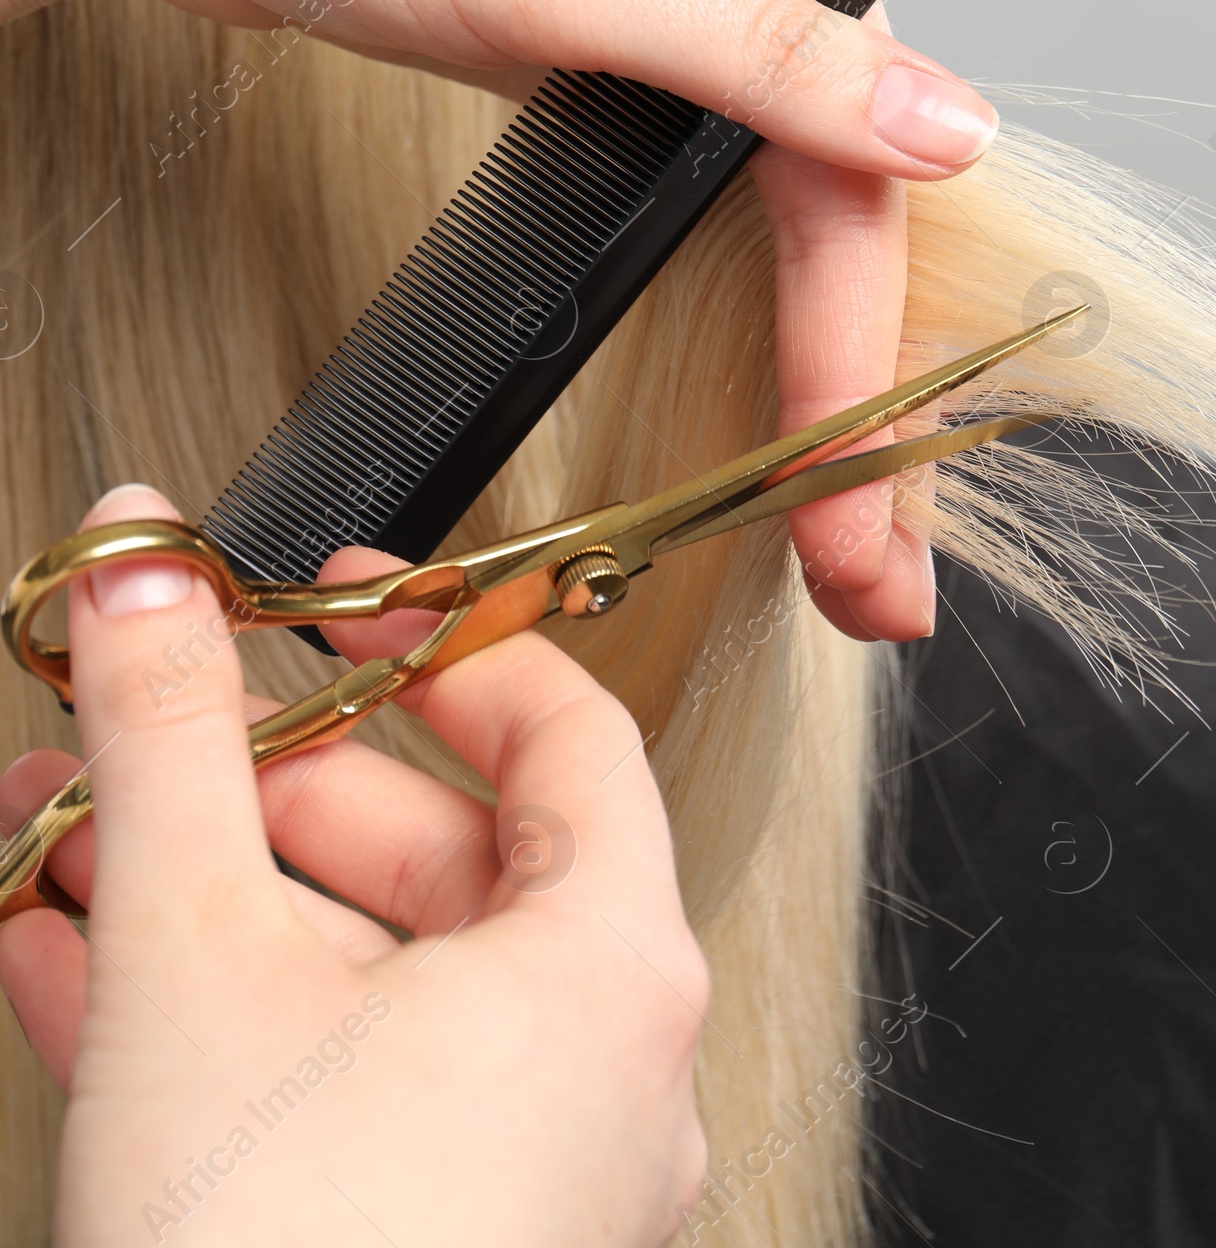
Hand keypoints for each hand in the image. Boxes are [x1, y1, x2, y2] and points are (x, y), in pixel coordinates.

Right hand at [0, 486, 709, 1246]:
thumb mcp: (196, 948)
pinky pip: (337, 1101)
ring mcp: (528, 1183)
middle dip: (274, 794)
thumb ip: (172, 732)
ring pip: (368, 989)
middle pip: (449, 863)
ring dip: (217, 908)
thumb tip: (143, 563)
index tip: (344, 607)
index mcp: (607, 969)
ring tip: (82, 849)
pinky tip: (77, 981)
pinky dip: (223, 1027)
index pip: (565, 734)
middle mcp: (601, 1076)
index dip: (446, 649)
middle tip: (167, 741)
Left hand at [1, 0, 1000, 637]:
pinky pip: (697, 210)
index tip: (854, 505)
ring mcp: (657, 23)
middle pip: (836, 216)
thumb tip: (950, 127)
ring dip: (811, 375)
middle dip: (857, 405)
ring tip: (826, 523)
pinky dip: (735, 315)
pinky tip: (752, 391)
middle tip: (864, 577)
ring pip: (776, 223)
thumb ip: (764, 51)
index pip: (854, 176)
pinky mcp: (585, 63)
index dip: (862, 355)